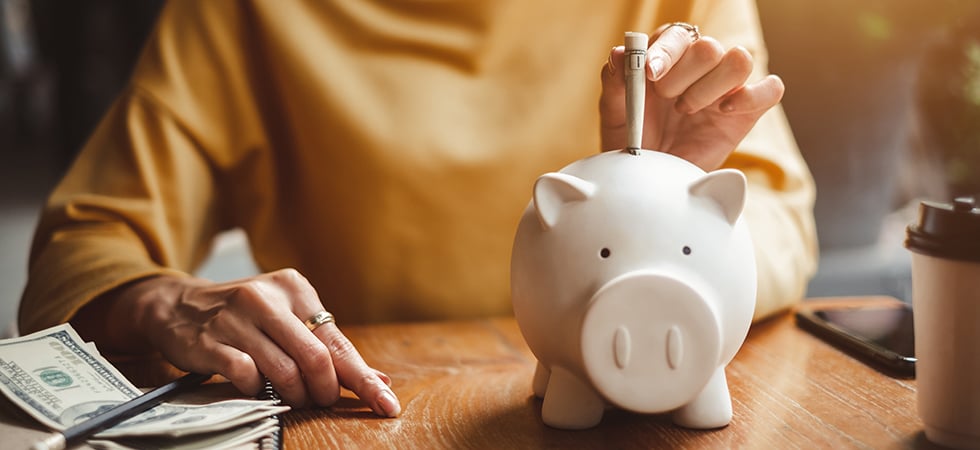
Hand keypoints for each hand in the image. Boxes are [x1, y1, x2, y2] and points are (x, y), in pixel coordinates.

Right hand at [73, 269, 400, 415]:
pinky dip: (259, 391)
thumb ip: (329, 347)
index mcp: (294, 288)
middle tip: (322, 401)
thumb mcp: (287, 318)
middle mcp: (267, 298)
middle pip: (316, 358)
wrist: (177, 305)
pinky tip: (257, 387)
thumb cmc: (244, 316)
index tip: (386, 404)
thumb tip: (379, 379)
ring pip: (285, 371)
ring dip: (295, 395)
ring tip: (293, 398)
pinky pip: (247, 376)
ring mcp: (236, 319)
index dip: (364, 379)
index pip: (338, 342)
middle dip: (326, 390)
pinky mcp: (211, 341)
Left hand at [599, 23, 784, 170]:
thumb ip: (615, 81)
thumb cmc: (632, 139)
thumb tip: (620, 52)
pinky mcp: (747, 110)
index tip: (650, 74)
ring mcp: (727, 86)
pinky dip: (751, 96)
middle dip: (683, 76)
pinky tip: (722, 111)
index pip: (678, 34)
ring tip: (686, 110)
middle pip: (709, 46)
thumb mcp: (615, 112)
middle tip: (666, 100)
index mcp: (670, 55)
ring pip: (740, 59)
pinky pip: (771, 89)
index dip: (666, 51)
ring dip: (710, 87)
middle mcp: (701, 65)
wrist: (649, 175)